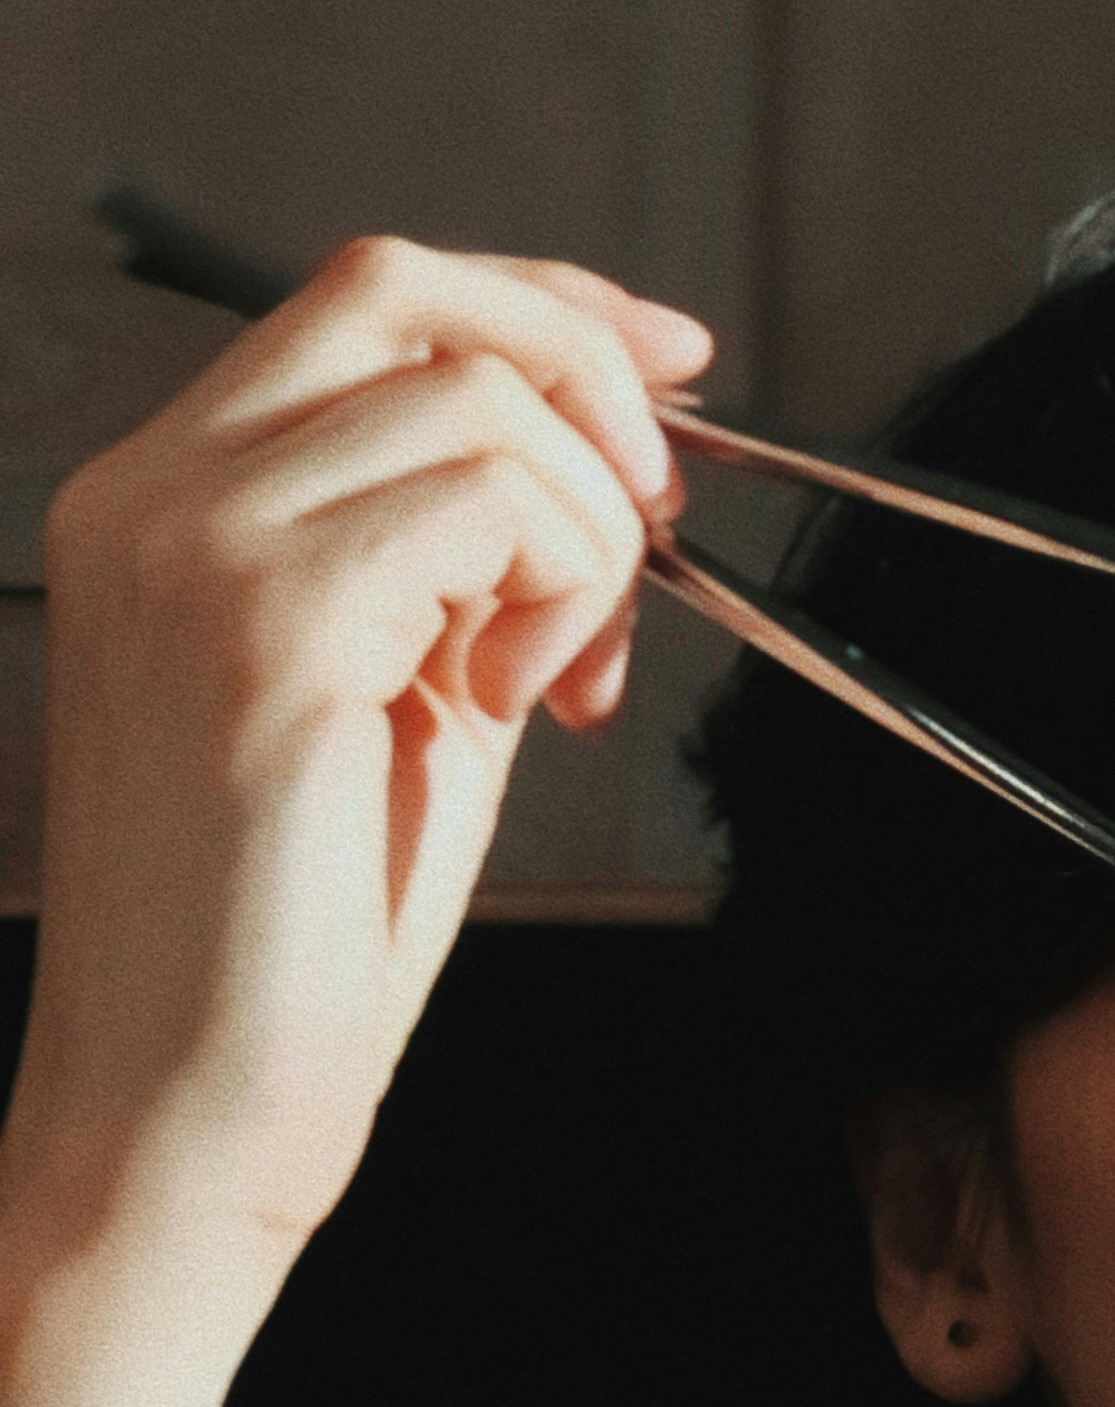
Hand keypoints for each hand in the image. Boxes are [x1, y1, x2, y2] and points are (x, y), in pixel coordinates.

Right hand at [1, 237, 711, 1283]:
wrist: (188, 1115)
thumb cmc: (298, 944)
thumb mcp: (409, 701)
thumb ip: (465, 570)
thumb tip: (607, 469)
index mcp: (166, 500)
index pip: (371, 299)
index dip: (547, 307)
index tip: (671, 365)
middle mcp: (150, 492)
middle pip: (408, 291)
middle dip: (582, 381)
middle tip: (644, 531)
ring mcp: (189, 543)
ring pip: (480, 403)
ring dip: (580, 538)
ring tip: (545, 683)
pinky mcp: (261, 621)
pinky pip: (488, 500)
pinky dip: (555, 590)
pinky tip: (516, 707)